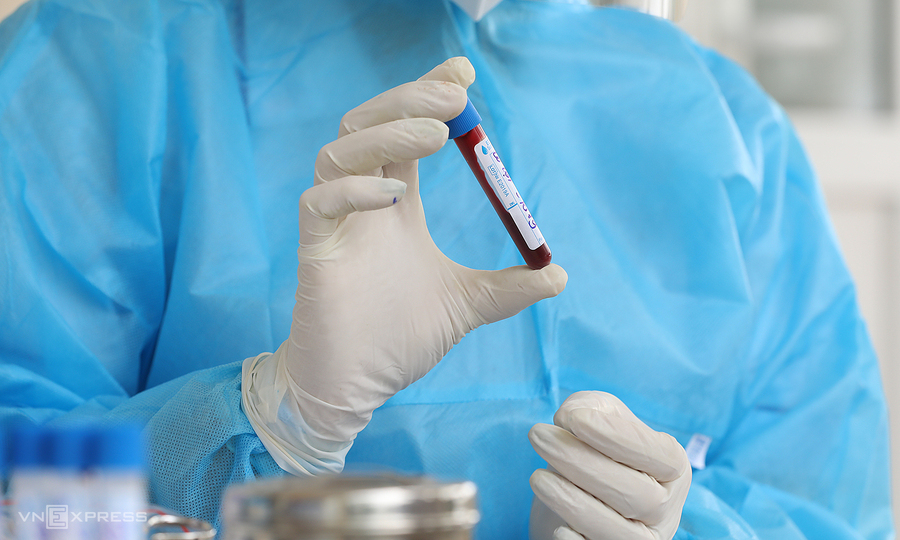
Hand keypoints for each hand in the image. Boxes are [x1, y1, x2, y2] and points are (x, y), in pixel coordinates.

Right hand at [243, 57, 566, 472]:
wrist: (357, 384)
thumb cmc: (399, 339)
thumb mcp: (466, 304)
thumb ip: (507, 287)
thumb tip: (557, 273)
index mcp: (396, 205)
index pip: (406, 131)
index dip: (428, 96)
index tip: (464, 75)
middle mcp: (363, 203)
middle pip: (371, 124)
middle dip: (411, 99)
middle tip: (456, 94)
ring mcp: (337, 224)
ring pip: (339, 150)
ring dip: (386, 132)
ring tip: (434, 134)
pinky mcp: (315, 250)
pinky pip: (320, 202)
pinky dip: (354, 189)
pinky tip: (394, 196)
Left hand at [529, 392, 690, 539]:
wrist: (575, 502)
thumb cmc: (594, 455)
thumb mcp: (597, 420)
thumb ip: (590, 406)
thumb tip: (571, 415)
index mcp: (672, 468)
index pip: (658, 454)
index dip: (616, 436)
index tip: (572, 418)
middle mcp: (666, 509)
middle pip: (637, 493)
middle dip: (581, 462)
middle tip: (538, 436)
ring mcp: (642, 539)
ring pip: (618, 530)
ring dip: (573, 501)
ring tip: (537, 477)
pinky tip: (559, 528)